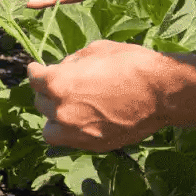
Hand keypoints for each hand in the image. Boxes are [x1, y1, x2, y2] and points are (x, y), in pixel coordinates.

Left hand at [27, 39, 179, 150]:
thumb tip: (64, 68)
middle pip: (40, 103)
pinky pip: (70, 141)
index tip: (38, 69)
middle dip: (47, 92)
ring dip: (54, 117)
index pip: (34, 79)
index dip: (36, 71)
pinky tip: (83, 120)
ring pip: (49, 129)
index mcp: (58, 84)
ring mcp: (77, 132)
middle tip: (61, 85)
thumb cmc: (131, 64)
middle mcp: (62, 111)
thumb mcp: (96, 50)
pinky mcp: (93, 145)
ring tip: (68, 108)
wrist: (161, 93)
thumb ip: (73, 62)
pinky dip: (70, 131)